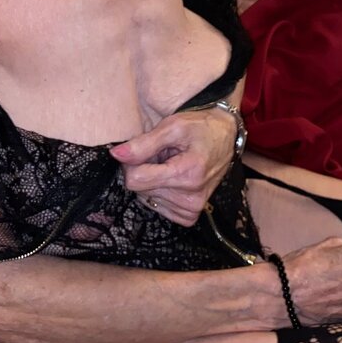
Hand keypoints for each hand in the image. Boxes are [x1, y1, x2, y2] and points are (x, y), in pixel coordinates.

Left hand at [110, 108, 236, 226]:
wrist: (225, 136)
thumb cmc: (200, 127)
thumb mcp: (172, 127)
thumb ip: (143, 143)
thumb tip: (116, 155)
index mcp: (187, 174)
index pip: (135, 180)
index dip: (132, 163)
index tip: (143, 149)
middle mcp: (191, 197)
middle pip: (140, 190)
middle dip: (145, 170)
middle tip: (164, 155)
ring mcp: (192, 209)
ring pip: (146, 199)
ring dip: (153, 180)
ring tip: (172, 164)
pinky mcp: (190, 215)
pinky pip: (158, 208)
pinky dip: (159, 193)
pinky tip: (173, 179)